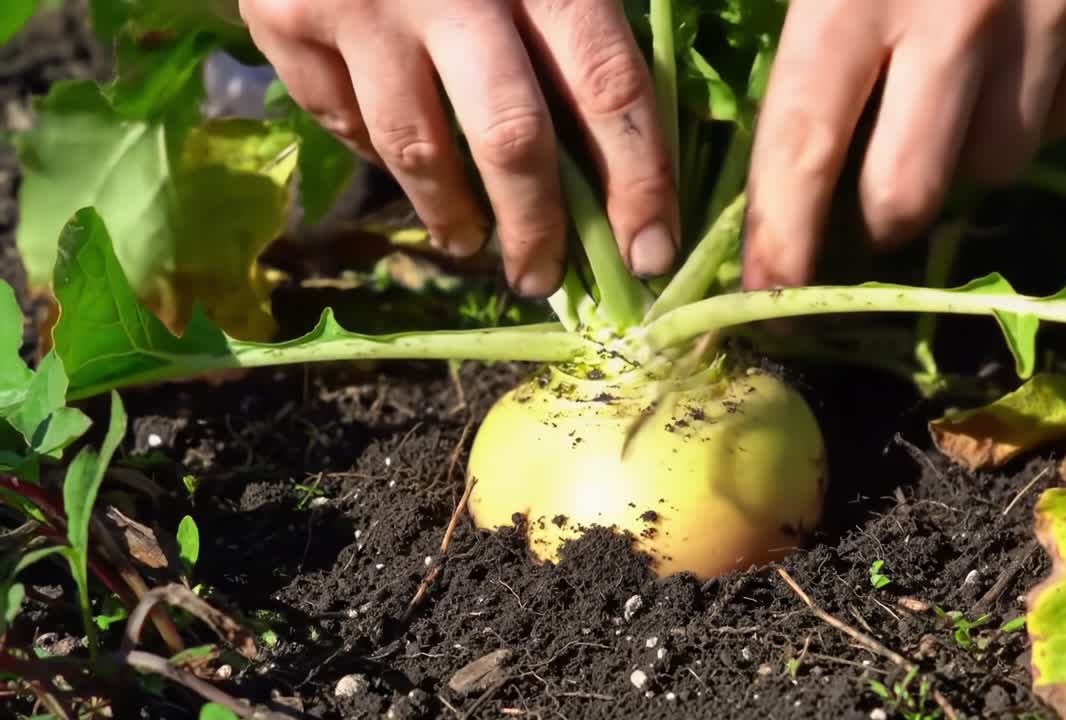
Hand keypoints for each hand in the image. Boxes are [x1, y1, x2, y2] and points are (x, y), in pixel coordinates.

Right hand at [237, 0, 679, 297]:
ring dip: (453, 216)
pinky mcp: (285, 19)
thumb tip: (632, 140)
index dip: (638, 182)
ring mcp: (359, 5)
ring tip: (472, 243)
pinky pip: (343, 120)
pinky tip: (406, 166)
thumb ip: (581, 19)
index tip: (650, 254)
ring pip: (416, 150)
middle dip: (537, 230)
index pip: (608, 86)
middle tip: (546, 279)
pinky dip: (381, 154)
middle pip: (511, 140)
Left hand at [741, 0, 1065, 289]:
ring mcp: (1046, 22)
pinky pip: (1064, 119)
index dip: (780, 238)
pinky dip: (1028, 118)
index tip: (763, 301)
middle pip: (906, 193)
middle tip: (863, 208)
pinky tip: (1011, 72)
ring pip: (993, 166)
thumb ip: (802, 14)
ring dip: (958, 161)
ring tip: (945, 109)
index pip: (802, 149)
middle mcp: (952, 24)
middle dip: (878, 220)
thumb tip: (766, 115)